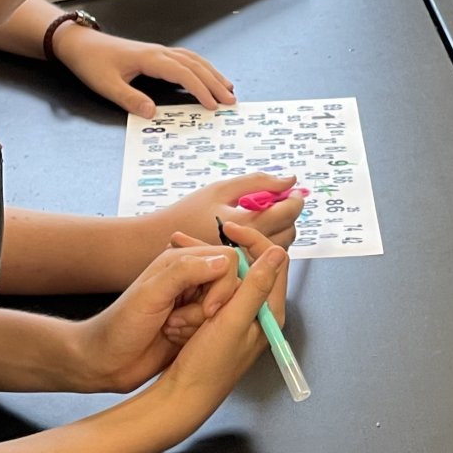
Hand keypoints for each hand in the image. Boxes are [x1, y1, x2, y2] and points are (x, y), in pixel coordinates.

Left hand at [55, 28, 235, 116]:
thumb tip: (153, 113)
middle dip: (215, 82)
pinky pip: (185, 58)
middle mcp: (159, 52)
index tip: (213, 105)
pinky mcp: (155, 54)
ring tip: (228, 88)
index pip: (183, 73)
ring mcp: (158, 51)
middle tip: (231, 100)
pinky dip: (200, 67)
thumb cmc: (91, 62)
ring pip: (193, 60)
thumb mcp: (106, 85)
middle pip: (195, 65)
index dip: (200, 89)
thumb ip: (130, 99)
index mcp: (150, 59)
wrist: (79, 43)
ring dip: (212, 73)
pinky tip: (206, 75)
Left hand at [71, 243, 243, 392]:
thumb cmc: (119, 326)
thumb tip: (224, 261)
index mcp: (180, 262)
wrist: (105, 361)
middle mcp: (190, 280)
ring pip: (225, 309)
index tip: (209, 308)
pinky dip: (199, 335)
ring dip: (200, 323)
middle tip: (179, 321)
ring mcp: (193, 303)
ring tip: (172, 330)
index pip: (227, 260)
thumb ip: (186, 272)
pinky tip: (175, 339)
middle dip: (210, 308)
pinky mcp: (195, 326)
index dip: (224, 284)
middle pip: (230, 285)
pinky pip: (216, 327)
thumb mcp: (151, 294)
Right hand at [148, 222, 289, 434]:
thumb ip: (254, 288)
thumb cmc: (209, 365)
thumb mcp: (232, 323)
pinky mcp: (222, 323)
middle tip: (195, 237)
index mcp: (270, 313)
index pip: (273, 262)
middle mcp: (260, 313)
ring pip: (230, 277)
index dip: (252, 240)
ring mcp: (240, 318)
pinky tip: (181, 271)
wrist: (183, 396)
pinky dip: (201, 278)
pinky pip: (217, 291)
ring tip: (181, 247)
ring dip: (209, 263)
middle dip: (225, 248)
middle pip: (250, 267)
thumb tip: (277, 253)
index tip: (228, 228)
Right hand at [154, 172, 303, 253]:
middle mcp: (249, 250)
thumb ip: (258, 183)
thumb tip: (290, 179)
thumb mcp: (221, 189)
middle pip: (287, 232)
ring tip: (258, 214)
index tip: (294, 191)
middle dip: (286, 214)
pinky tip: (249, 229)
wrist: (158, 243)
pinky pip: (263, 256)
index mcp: (244, 226)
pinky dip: (264, 240)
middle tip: (274, 199)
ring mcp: (244, 265)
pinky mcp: (240, 273)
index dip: (294, 199)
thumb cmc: (187, 213)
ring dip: (277, 227)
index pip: (286, 214)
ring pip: (279, 245)